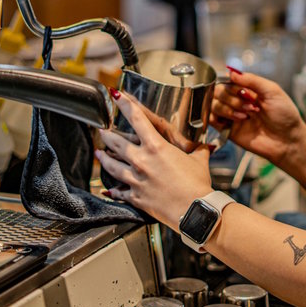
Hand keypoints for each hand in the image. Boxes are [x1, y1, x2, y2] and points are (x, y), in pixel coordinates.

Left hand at [96, 90, 213, 229]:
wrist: (195, 211)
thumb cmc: (198, 185)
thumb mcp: (199, 160)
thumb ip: (199, 149)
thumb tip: (206, 145)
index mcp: (156, 146)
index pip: (136, 118)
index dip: (124, 104)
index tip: (116, 95)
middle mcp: (142, 161)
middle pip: (116, 143)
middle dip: (107, 135)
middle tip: (102, 131)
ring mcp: (136, 179)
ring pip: (112, 166)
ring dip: (104, 159)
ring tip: (99, 154)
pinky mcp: (135, 197)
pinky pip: (118, 192)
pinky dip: (112, 190)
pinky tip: (107, 190)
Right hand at [211, 68, 305, 164]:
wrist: (287, 140)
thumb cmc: (285, 115)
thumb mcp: (272, 91)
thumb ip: (252, 80)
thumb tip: (231, 73)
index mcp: (247, 90)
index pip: (228, 81)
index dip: (232, 86)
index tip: (244, 92)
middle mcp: (237, 101)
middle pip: (217, 91)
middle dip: (231, 99)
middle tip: (249, 107)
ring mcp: (232, 115)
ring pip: (213, 105)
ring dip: (228, 109)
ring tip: (245, 116)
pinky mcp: (228, 129)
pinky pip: (211, 120)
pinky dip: (218, 118)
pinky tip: (235, 121)